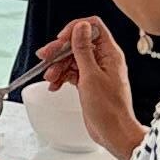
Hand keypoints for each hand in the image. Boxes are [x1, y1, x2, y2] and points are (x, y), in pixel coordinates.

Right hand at [39, 13, 141, 159]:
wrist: (114, 133)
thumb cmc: (108, 109)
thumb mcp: (91, 76)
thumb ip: (83, 49)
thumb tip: (81, 26)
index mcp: (110, 53)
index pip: (93, 27)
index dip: (75, 29)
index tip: (61, 40)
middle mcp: (104, 59)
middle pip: (78, 43)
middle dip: (60, 50)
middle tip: (45, 57)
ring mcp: (96, 71)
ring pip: (72, 59)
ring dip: (58, 66)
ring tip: (50, 78)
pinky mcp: (89, 83)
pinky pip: (72, 73)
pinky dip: (62, 77)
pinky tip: (54, 85)